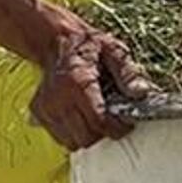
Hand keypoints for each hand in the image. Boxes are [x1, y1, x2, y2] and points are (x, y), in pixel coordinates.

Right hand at [29, 16, 152, 151]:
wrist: (54, 40)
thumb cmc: (85, 45)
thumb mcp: (112, 50)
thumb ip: (127, 72)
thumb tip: (142, 92)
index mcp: (78, 83)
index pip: (100, 122)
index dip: (117, 128)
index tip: (126, 124)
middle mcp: (59, 99)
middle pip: (87, 137)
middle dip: (103, 133)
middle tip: (112, 120)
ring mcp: (46, 108)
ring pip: (73, 142)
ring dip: (88, 135)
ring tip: (95, 117)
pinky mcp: (39, 113)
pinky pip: (61, 138)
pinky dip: (73, 133)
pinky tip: (80, 116)